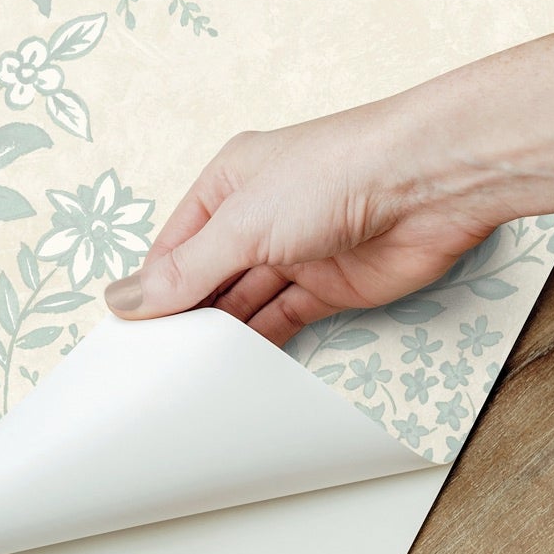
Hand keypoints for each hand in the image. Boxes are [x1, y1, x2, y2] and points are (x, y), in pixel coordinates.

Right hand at [105, 0, 553, 344]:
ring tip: (189, 379)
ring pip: (247, 303)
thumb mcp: (241, 223)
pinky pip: (286, 319)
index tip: (128, 338)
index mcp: (228, 184)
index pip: (174, 246)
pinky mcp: (334, 287)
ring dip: (224, 336)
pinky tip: (238, 372)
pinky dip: (264, 344)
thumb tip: (124, 301)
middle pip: (209, 277)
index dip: (151, 290)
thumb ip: (186, 271)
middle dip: (186, 317)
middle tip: (154, 369)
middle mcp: (259, 216)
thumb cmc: (332, 174)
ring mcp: (297, 252)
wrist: (429, 183)